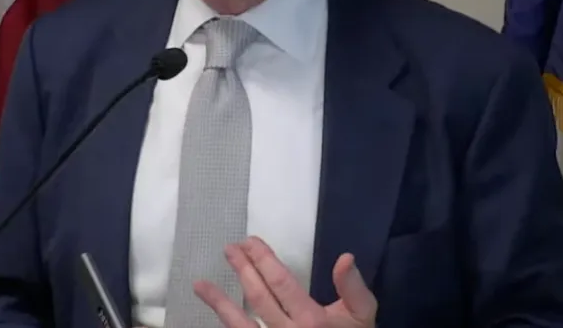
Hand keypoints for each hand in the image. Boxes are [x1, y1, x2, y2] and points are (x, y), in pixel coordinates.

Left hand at [194, 236, 376, 327]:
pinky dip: (226, 325)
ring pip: (240, 324)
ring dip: (219, 302)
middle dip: (243, 269)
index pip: (280, 283)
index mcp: (311, 320)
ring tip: (200, 284)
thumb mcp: (362, 315)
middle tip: (230, 249)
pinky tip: (214, 314)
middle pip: (258, 297)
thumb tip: (344, 258)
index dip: (263, 259)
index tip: (250, 242)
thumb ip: (354, 288)